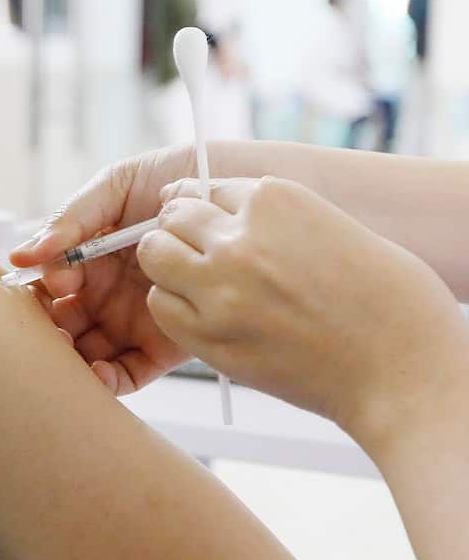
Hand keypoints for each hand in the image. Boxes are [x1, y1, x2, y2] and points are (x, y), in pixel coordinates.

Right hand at [10, 146, 200, 393]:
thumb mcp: (116, 187)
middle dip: (50, 332)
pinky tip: (98, 370)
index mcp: (89, 260)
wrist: (237, 186)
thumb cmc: (175, 179)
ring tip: (73, 353)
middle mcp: (106, 294)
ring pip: (88, 353)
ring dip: (73, 360)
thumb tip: (23, 253)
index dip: (44, 289)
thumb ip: (70, 218)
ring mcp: (132, 321)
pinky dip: (108, 380)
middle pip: (63, 324)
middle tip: (52, 330)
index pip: (50, 285)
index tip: (57, 282)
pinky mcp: (163, 346)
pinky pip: (129, 373)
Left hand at [141, 176, 468, 449]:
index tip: (215, 225)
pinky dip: (173, 306)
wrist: (404, 371)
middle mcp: (240, 238)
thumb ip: (275, 217)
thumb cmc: (387, 301)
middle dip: (182, 230)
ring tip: (199, 283)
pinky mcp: (210, 336)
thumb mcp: (334, 228)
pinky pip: (161, 305)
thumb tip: (225, 208)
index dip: (211, 210)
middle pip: (173, 215)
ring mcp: (219, 288)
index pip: (208, 188)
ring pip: (155, 255)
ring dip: (170, 264)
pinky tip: (203, 316)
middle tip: (202, 255)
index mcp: (275, 200)